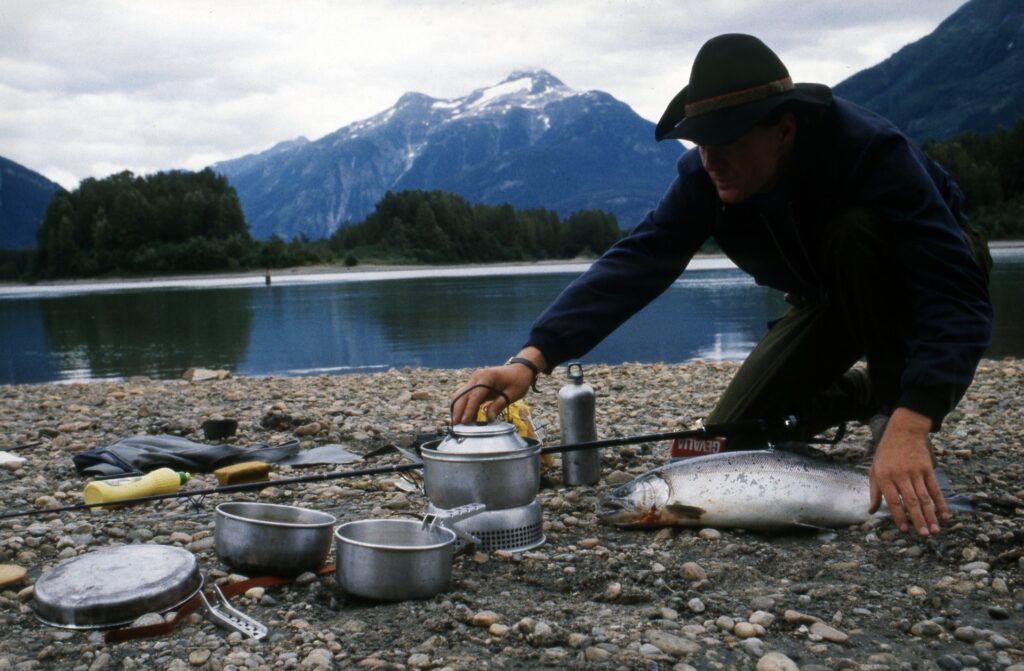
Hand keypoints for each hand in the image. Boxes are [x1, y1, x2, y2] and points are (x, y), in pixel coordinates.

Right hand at [449, 348, 546, 425]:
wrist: (520, 369)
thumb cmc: (518, 381)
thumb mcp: (512, 394)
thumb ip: (499, 405)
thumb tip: (488, 419)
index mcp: (487, 377)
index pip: (474, 396)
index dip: (468, 410)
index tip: (464, 422)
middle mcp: (477, 377)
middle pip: (462, 395)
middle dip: (457, 411)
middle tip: (455, 427)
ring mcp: (474, 380)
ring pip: (460, 395)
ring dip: (458, 409)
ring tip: (459, 425)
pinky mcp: (475, 384)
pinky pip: (466, 396)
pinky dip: (465, 407)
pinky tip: (469, 419)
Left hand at [868, 407, 948, 535]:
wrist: (903, 431)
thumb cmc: (886, 453)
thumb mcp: (874, 469)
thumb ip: (874, 491)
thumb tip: (871, 511)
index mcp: (884, 477)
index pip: (892, 500)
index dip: (898, 516)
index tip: (904, 529)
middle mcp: (900, 475)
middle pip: (910, 501)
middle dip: (918, 519)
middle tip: (924, 535)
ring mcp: (915, 472)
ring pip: (924, 497)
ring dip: (931, 515)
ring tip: (935, 530)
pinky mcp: (927, 469)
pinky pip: (935, 489)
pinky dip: (941, 503)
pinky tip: (945, 515)